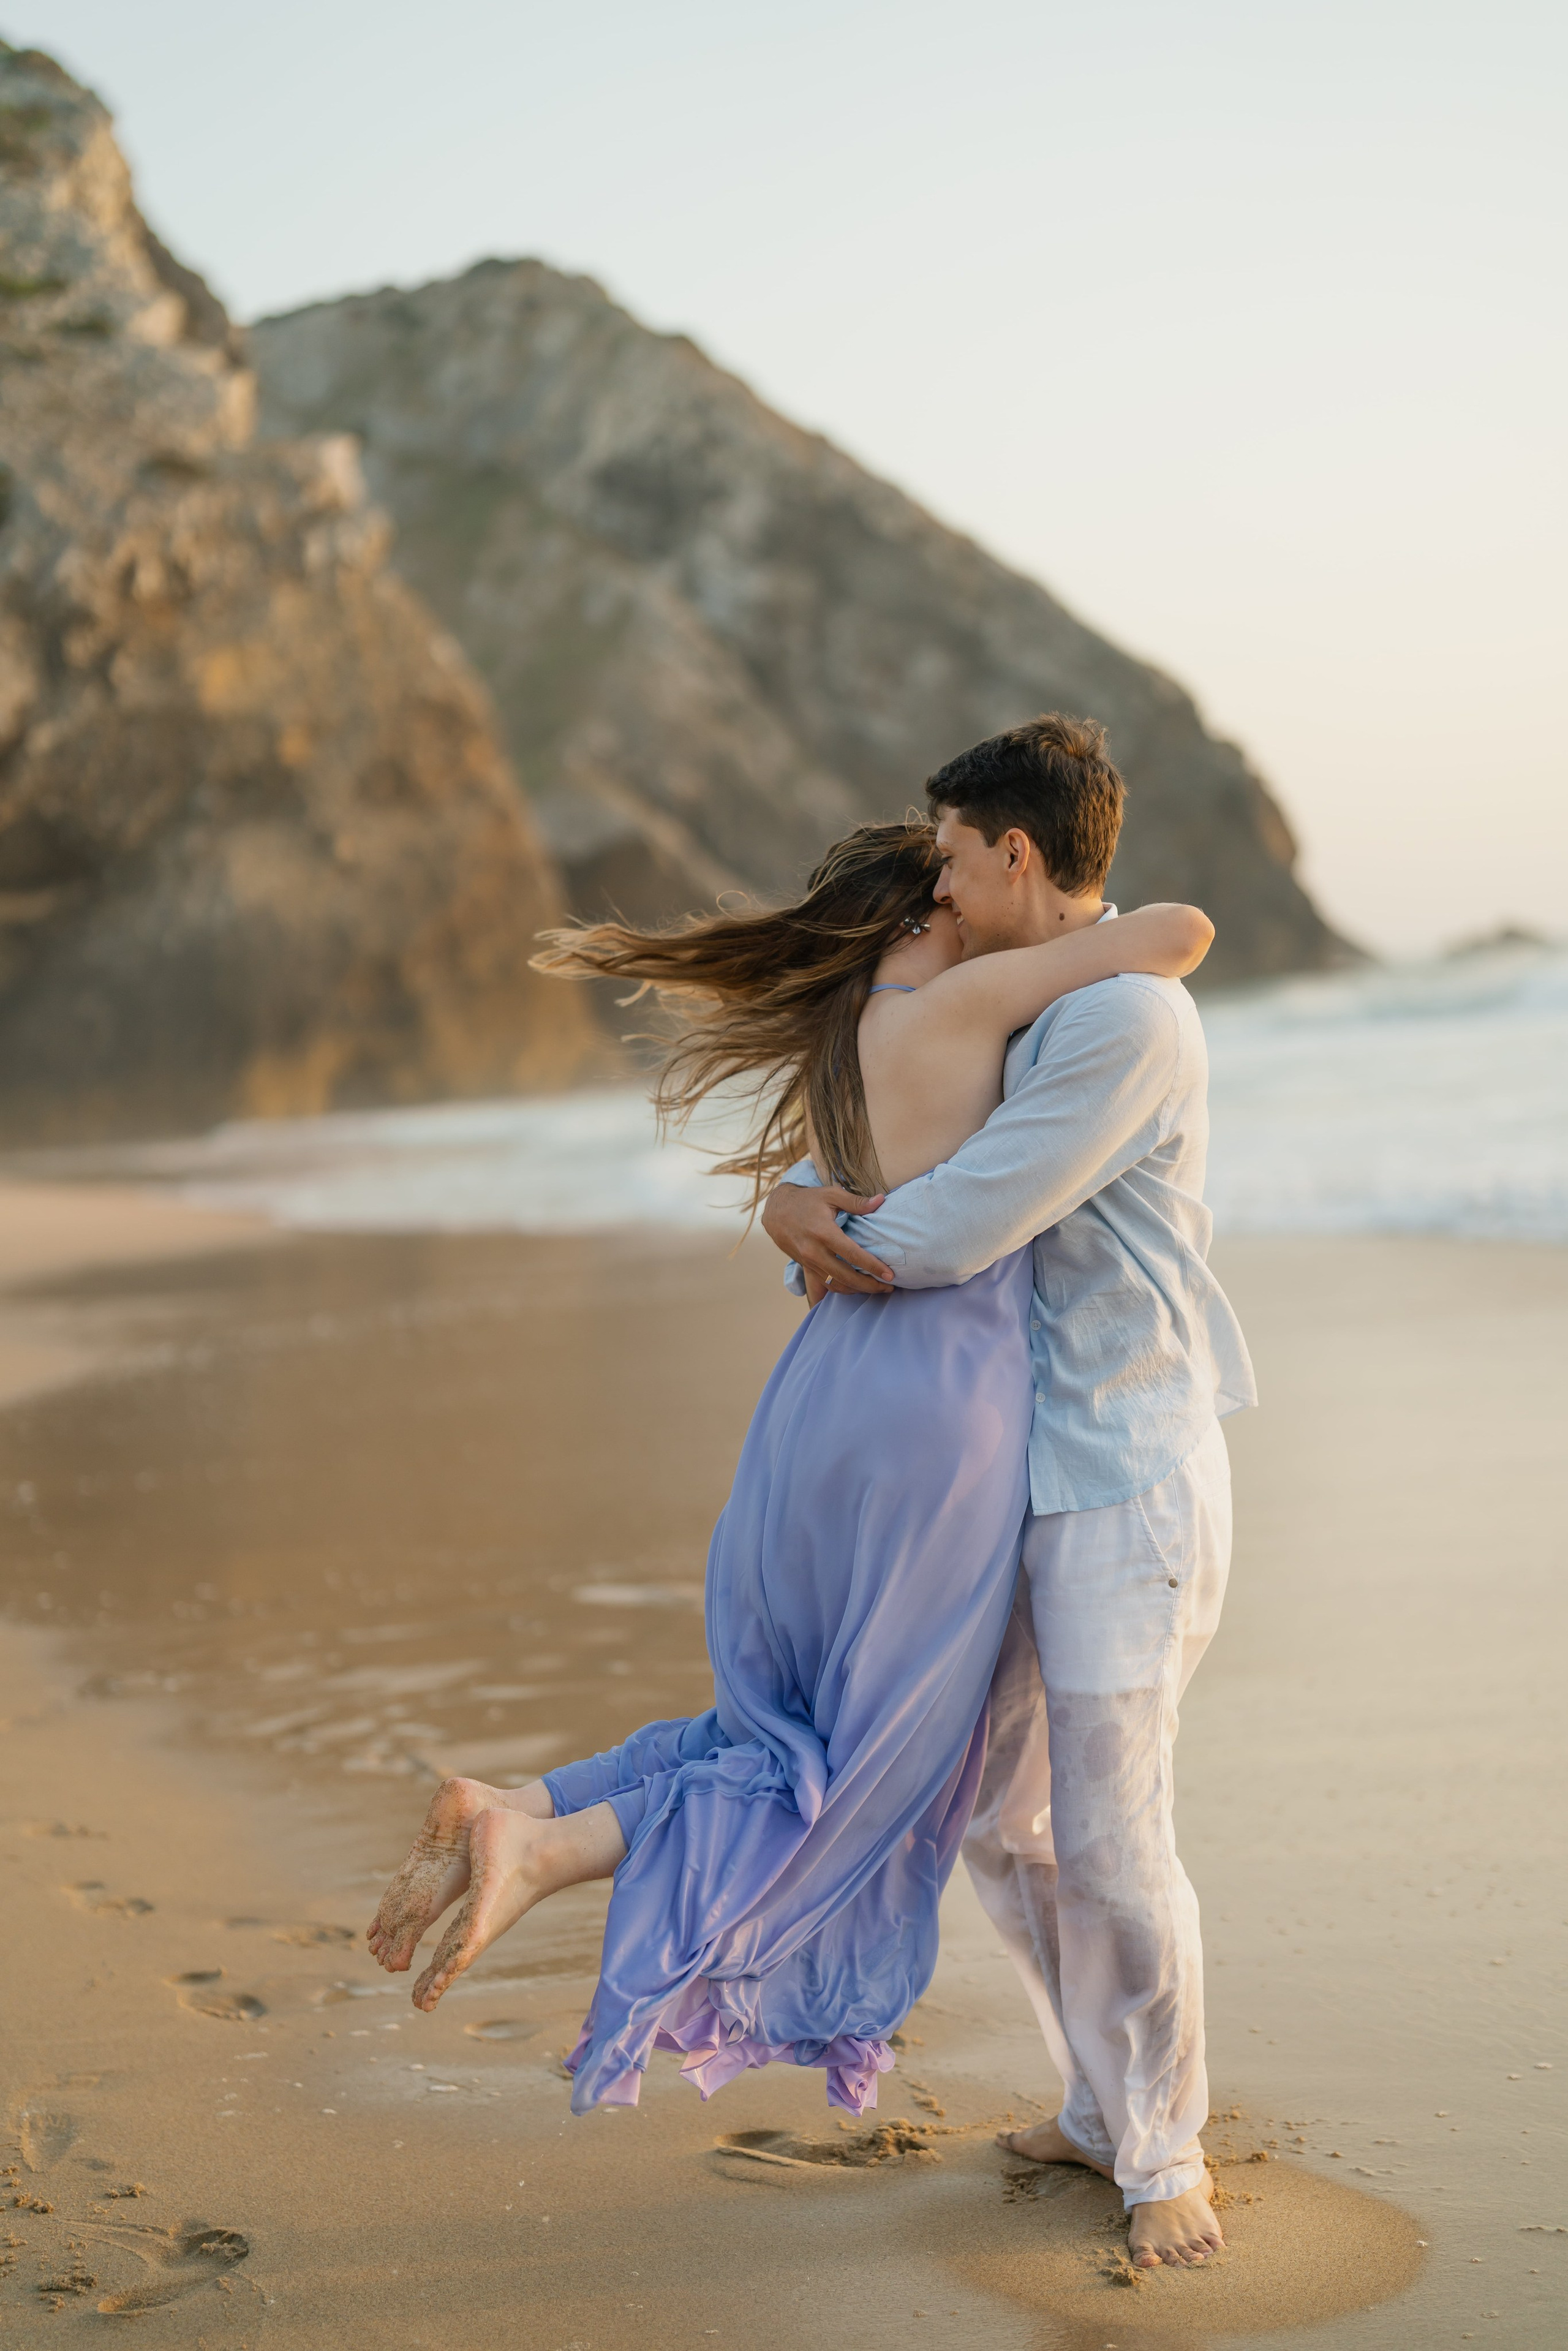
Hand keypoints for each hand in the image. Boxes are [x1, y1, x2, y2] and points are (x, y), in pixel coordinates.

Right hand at [760, 1183, 893, 1296]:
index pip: (853, 1255)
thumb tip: (881, 1201)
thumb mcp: (831, 1194)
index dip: (873, 1267)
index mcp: (823, 1232)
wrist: (776, 1211)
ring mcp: (808, 1262)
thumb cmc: (807, 1200)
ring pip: (835, 1285)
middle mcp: (814, 1251)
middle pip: (846, 1277)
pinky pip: (826, 1285)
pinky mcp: (805, 1267)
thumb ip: (856, 1201)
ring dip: (857, 1290)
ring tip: (876, 1289)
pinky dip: (843, 1289)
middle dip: (870, 1286)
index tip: (890, 1274)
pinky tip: (857, 1287)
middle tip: (889, 1287)